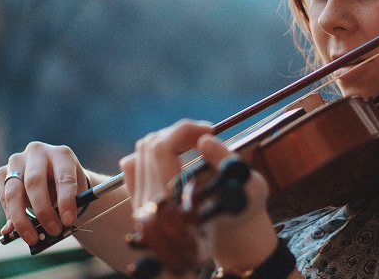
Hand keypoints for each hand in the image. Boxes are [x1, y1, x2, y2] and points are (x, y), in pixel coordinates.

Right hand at [0, 142, 88, 244]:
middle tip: (52, 231)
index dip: (66, 201)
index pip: (64, 178)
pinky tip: (16, 228)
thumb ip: (60, 210)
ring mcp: (17, 160)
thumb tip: (38, 232)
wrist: (53, 179)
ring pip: (13, 191)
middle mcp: (38, 152)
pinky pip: (3, 195)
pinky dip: (9, 214)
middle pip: (34, 182)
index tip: (69, 222)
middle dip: (43, 211)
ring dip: (21, 218)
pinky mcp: (3, 171)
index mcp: (62, 155)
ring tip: (32, 237)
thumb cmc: (66, 189)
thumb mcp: (72, 196)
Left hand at [119, 120, 277, 270]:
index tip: (209, 130)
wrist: (219, 247)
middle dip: (179, 133)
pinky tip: (172, 155)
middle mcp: (147, 202)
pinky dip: (151, 153)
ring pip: (141, 152)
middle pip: (151, 146)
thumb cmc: (237, 220)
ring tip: (191, 143)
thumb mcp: (245, 192)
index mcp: (170, 202)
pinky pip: (133, 166)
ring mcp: (138, 203)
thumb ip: (224, 161)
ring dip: (167, 139)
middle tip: (203, 136)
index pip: (162, 148)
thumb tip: (204, 139)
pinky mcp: (137, 202)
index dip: (185, 131)